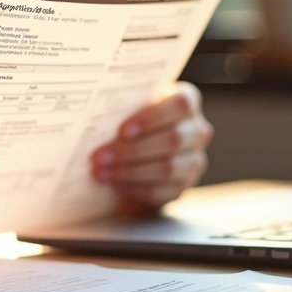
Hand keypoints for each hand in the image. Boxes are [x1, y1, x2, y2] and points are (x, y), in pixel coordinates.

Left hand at [90, 81, 212, 213]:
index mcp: (186, 101)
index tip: (123, 130)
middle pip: (173, 139)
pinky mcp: (182, 186)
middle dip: (133, 150)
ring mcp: (193, 161)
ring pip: (168, 168)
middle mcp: (196, 130)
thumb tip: (95, 113)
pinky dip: (136, 189)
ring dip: (130, 172)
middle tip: (100, 156)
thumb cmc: (130, 118)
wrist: (135, 148)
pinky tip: (115, 185)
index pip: (180, 104)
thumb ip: (123, 106)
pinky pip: (162, 191)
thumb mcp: (130, 106)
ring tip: (101, 172)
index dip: (153, 118)